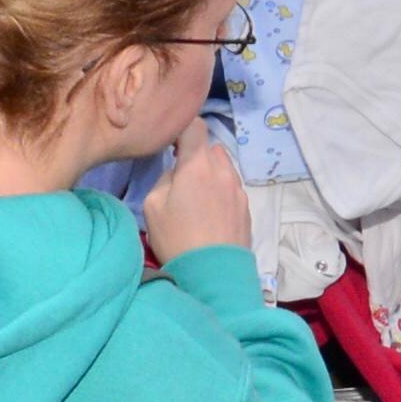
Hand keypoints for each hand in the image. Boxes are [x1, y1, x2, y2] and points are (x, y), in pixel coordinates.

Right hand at [143, 134, 250, 263]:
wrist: (213, 275)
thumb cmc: (177, 238)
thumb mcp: (153, 205)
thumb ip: (165, 178)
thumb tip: (177, 172)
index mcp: (198, 165)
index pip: (194, 126)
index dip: (181, 128)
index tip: (171, 143)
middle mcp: (223, 171)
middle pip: (211, 146)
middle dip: (196, 153)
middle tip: (181, 173)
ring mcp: (239, 189)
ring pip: (224, 166)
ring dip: (210, 171)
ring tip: (197, 195)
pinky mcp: (247, 207)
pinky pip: (232, 186)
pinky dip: (220, 189)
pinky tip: (210, 211)